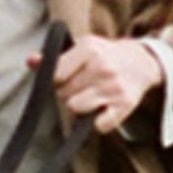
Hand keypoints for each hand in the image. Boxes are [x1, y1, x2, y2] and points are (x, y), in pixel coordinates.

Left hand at [45, 35, 162, 134]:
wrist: (142, 62)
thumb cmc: (104, 55)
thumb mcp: (82, 47)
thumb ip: (55, 57)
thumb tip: (30, 62)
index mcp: (90, 49)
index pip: (56, 74)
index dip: (56, 80)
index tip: (63, 78)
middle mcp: (102, 67)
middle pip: (64, 94)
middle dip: (67, 93)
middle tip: (80, 86)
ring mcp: (114, 87)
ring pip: (76, 108)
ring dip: (80, 106)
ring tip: (89, 96)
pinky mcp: (125, 105)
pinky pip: (99, 125)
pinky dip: (98, 122)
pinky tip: (102, 109)